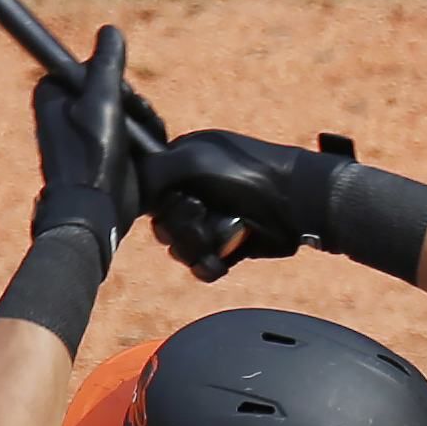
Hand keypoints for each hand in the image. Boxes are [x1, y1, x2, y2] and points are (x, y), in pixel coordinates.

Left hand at [28, 67, 138, 248]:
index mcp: (55, 93)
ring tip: (146, 145)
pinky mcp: (102, 153)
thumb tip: (110, 30)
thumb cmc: (91, 156)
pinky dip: (143, 141)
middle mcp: (66, 111)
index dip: (116, 82)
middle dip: (134, 106)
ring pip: (127, 112)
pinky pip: (129, 134)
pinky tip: (149, 154)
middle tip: (134, 125)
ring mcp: (86, 134)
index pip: (95, 68)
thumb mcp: (102, 101)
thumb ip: (107, 65)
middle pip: (115, 90)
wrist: (95, 212)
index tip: (120, 99)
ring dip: (144, 124)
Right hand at [142, 128, 351, 280]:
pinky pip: (202, 265)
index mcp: (184, 162)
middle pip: (163, 223)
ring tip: (217, 241)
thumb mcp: (192, 160)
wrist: (295, 203)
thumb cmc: (247, 173)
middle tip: (201, 215)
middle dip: (180, 228)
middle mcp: (195, 190)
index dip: (158, 204)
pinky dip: (209, 265)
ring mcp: (212, 218)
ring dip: (196, 248)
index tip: (176, 201)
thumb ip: (152, 171)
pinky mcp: (228, 244)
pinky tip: (222, 261)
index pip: (149, 191)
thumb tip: (131, 197)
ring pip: (181, 248)